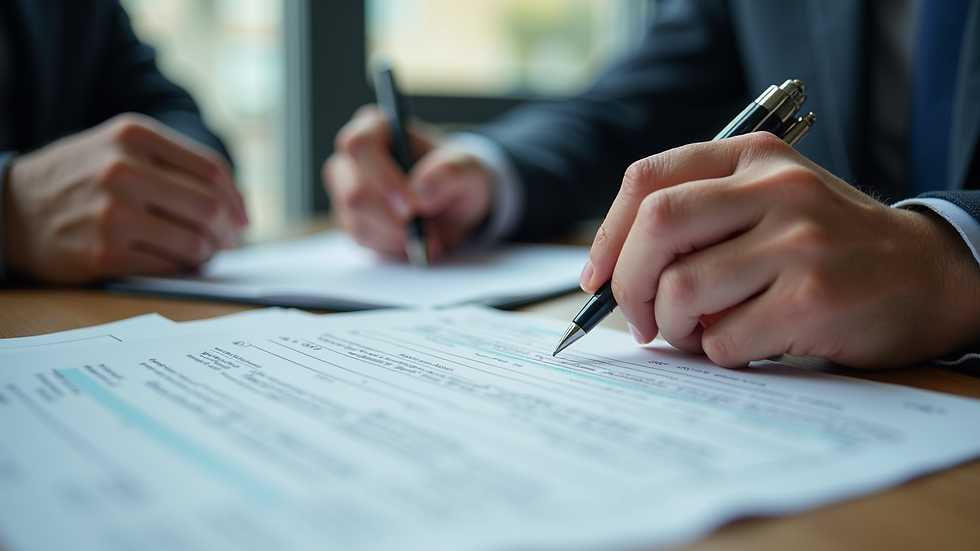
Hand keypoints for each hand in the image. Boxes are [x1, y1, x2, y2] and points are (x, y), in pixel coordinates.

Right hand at [3, 113, 246, 282]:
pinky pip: (168, 266)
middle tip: (228, 242)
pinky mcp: (104, 252)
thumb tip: (238, 207)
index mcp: (134, 135)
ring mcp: (112, 212)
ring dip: (208, 254)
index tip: (242, 218)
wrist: (12, 208)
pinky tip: (176, 263)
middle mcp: (123, 169)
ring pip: (194, 242)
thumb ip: (175, 164)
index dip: (237, 199)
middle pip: (209, 208)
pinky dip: (182, 268)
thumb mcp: (120, 147)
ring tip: (202, 253)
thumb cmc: (80, 179)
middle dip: (228, 231)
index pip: (212, 170)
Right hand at [323, 105, 492, 261]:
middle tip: (417, 228)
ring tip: (425, 235)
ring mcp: (348, 190)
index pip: (360, 145)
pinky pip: (361, 239)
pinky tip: (411, 239)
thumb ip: (450, 173)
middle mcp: (354, 158)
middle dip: (388, 216)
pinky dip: (391, 245)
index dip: (383, 177)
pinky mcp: (351, 219)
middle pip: (351, 190)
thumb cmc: (455, 176)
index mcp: (377, 128)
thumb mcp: (468, 170)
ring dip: (393, 234)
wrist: (454, 205)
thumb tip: (422, 190)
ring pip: (355, 219)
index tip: (412, 205)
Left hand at [582, 133, 979, 367]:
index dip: (607, 235)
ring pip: (682, 289)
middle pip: (656, 226)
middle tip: (638, 318)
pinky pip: (723, 339)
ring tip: (697, 334)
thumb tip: (608, 272)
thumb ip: (699, 217)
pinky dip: (718, 354)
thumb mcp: (769, 202)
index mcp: (753, 158)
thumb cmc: (827, 245)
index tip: (595, 278)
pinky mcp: (815, 298)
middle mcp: (776, 188)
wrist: (928, 275)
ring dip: (674, 328)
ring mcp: (798, 242)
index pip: (648, 179)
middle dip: (628, 283)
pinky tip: (744, 345)